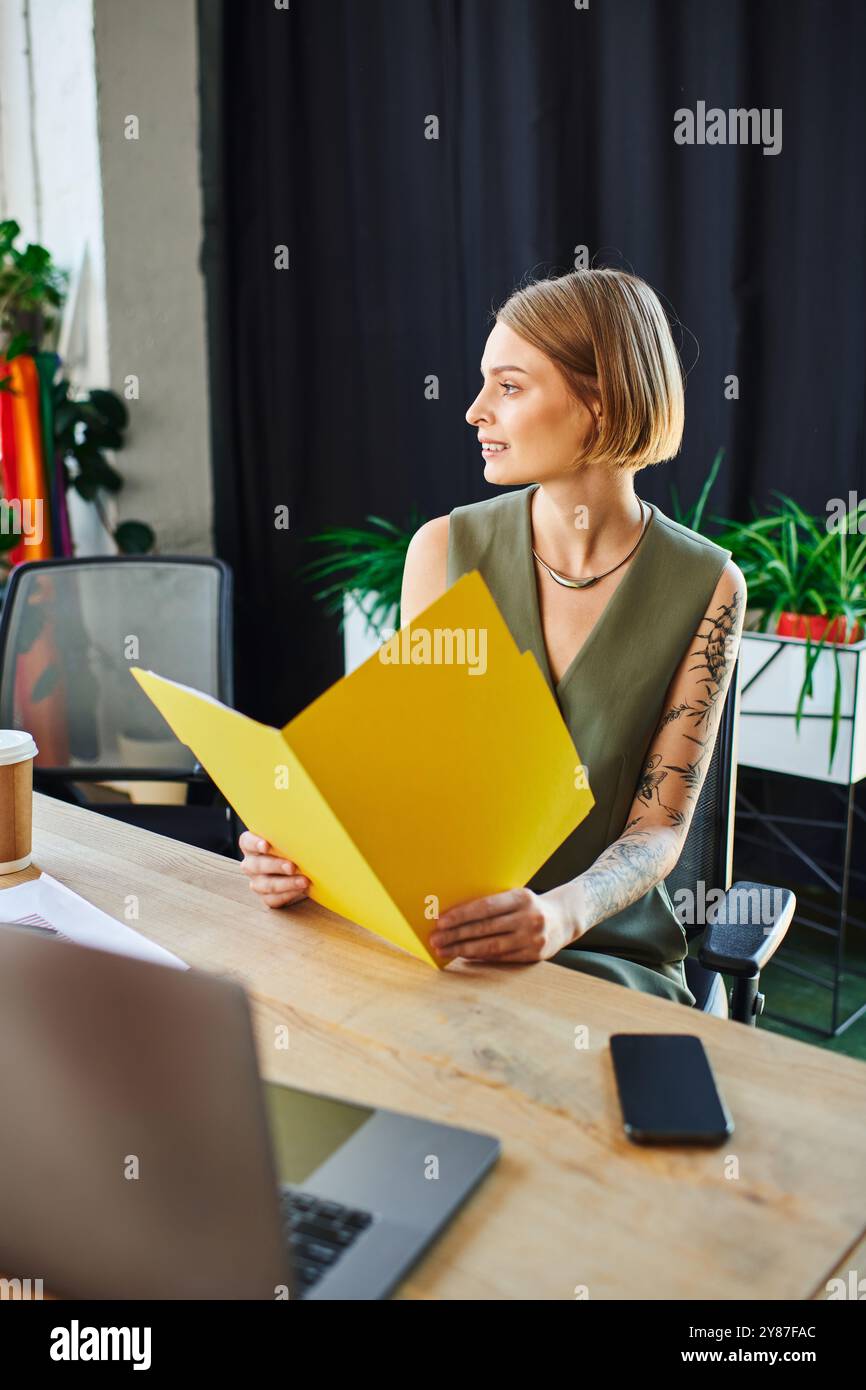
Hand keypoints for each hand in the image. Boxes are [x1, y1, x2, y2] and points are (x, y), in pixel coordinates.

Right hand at [238, 830, 311, 908]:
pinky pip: (273, 899)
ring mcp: (257, 882)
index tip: (266, 845)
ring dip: (286, 883)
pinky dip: (288, 895)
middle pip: (257, 865)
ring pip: (265, 885)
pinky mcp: (266, 897)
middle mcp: (251, 864)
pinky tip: (300, 890)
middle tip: (292, 866)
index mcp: (252, 846)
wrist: (305, 869)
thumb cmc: (296, 847)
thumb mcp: (293, 838)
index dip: (255, 843)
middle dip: (275, 866)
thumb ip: (293, 833)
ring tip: (304, 881)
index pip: (247, 842)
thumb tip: (308, 829)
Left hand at [429, 885, 579, 964]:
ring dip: (463, 949)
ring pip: (491, 946)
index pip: (485, 907)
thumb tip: (454, 914)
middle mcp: (529, 917)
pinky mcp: (534, 955)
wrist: (564, 919)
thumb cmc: (529, 906)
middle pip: (485, 928)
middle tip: (435, 939)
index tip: (440, 921)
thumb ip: (493, 904)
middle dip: (456, 934)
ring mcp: (532, 938)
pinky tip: (464, 955)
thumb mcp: (516, 897)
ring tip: (444, 950)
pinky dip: (480, 956)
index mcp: (521, 897)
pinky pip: (501, 957)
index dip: (461, 915)